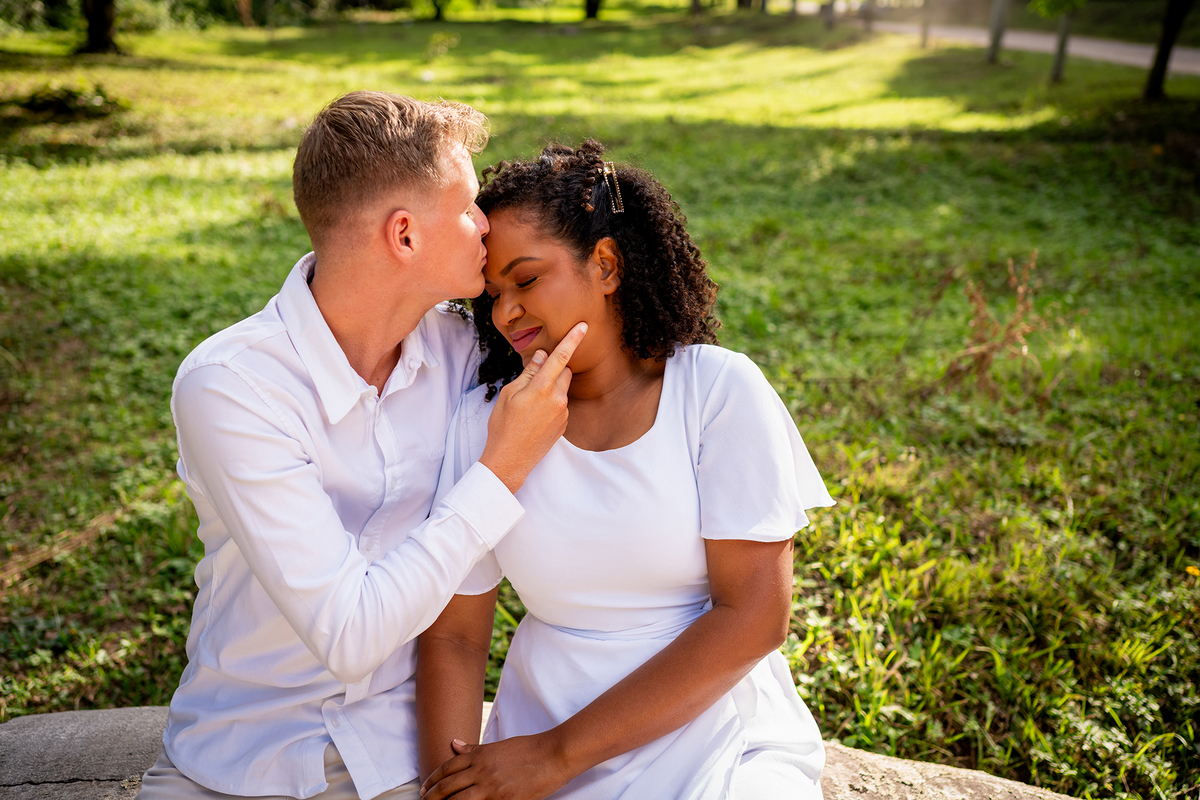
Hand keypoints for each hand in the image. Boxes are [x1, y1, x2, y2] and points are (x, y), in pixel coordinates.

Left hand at [420, 735, 572, 799]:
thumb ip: (474, 749)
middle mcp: (482, 771)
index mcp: (480, 755)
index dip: (432, 779)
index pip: (447, 768)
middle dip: (432, 796)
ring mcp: (492, 787)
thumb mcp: (499, 746)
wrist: (553, 755)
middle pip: (448, 786)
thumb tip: (453, 744)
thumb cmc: (528, 749)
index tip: (424, 787)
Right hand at [478, 322, 586, 493]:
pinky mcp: (565, 424)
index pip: (560, 357)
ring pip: (563, 389)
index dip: (572, 339)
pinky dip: (552, 403)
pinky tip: (536, 416)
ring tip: (530, 405)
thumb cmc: (503, 425)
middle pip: (564, 372)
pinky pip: (561, 404)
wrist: (511, 458)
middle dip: (554, 370)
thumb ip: (528, 373)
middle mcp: (558, 399)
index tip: (583, 326)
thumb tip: (541, 355)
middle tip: (534, 381)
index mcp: (542, 388)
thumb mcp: (509, 394)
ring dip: (552, 388)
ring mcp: (563, 413)